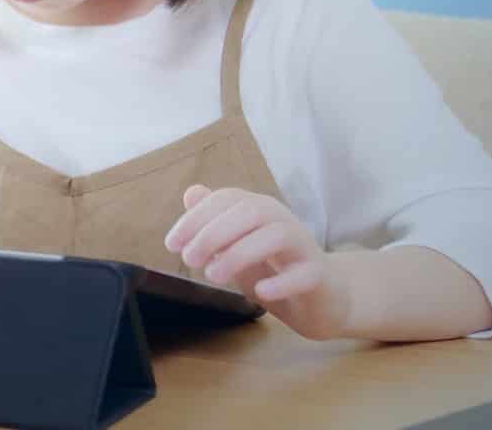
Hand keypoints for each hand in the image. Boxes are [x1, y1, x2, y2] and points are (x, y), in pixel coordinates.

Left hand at [164, 183, 352, 339]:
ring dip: (239, 254)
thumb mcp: (234, 245)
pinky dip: (281, 282)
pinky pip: (304, 274)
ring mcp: (304, 246)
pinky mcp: (319, 276)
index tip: (172, 244)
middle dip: (213, 234)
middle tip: (190, 261)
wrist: (319, 300)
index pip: (225, 200)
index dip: (195, 218)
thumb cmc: (270, 269)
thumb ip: (213, 222)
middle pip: (249, 213)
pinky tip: (260, 292)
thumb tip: (191, 192)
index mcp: (258, 209)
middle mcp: (282, 220)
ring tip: (214, 276)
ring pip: (276, 237)